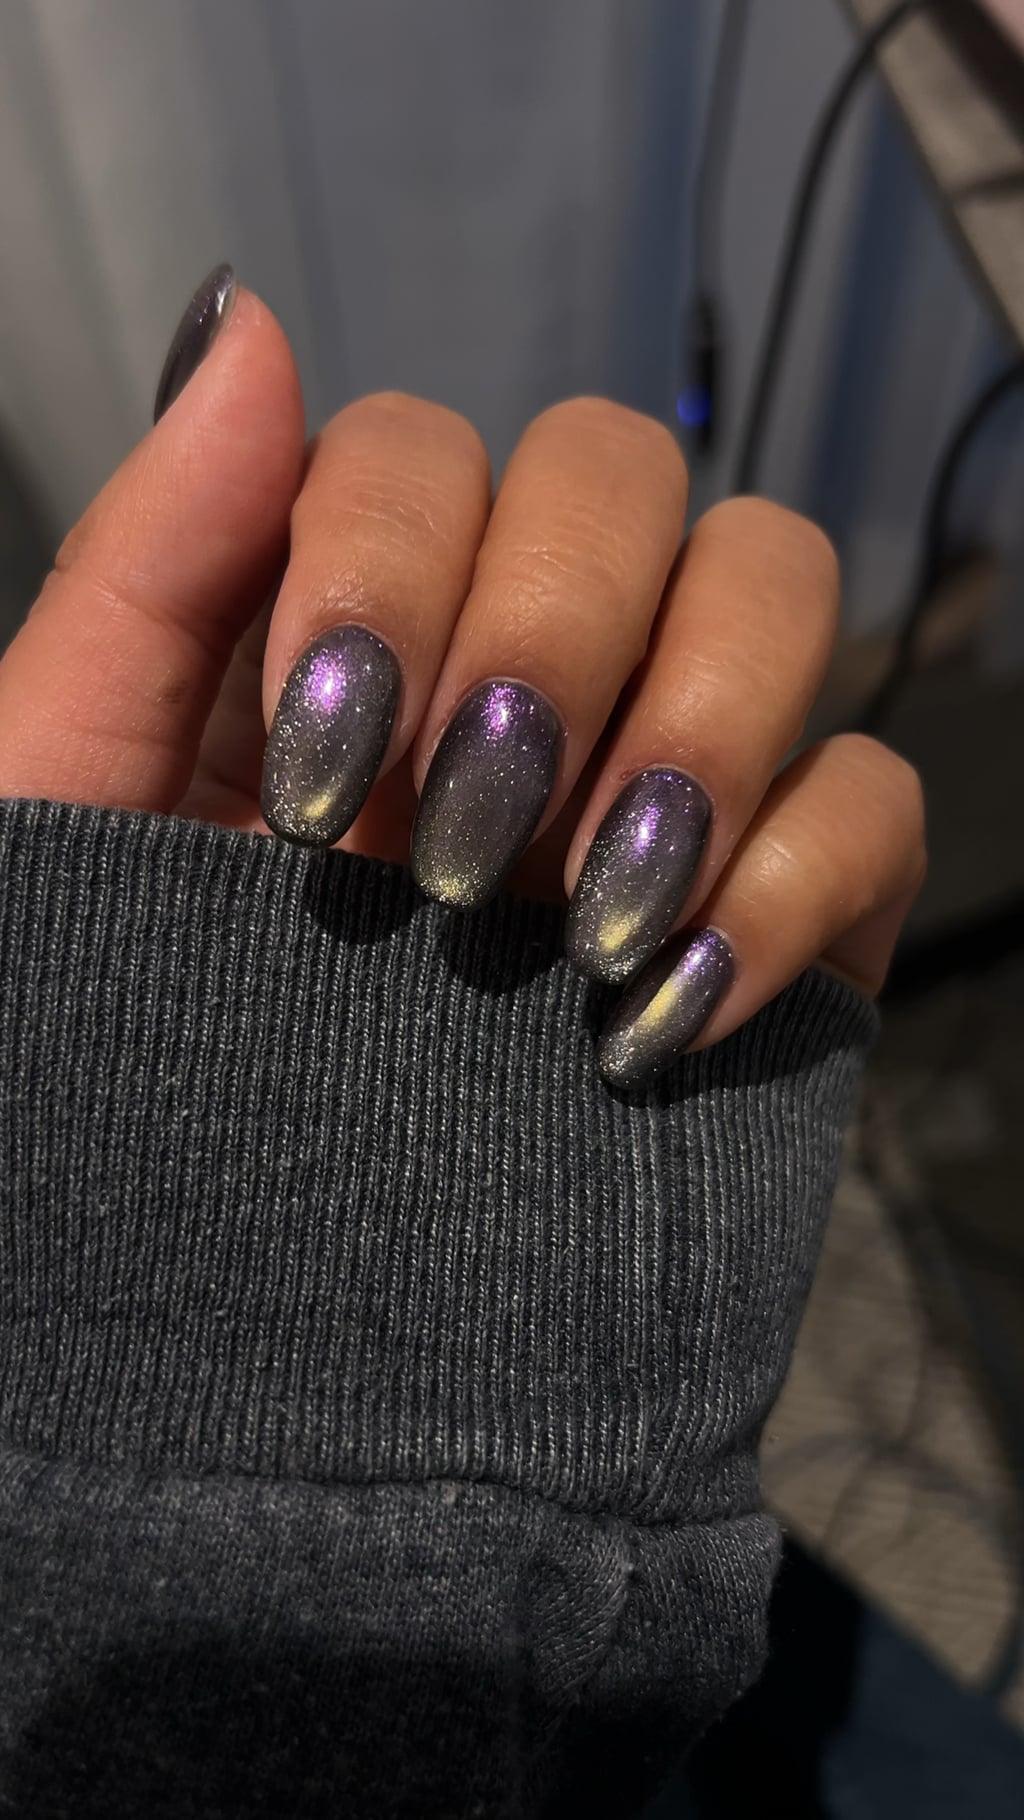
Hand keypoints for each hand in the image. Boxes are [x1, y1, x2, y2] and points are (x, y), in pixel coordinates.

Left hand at [0, 267, 924, 1086]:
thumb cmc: (106, 1047)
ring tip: (586, 917)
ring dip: (695, 723)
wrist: (230, 1317)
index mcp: (346, 621)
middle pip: (624, 471)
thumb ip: (148, 563)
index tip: (326, 770)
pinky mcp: (780, 904)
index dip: (395, 564)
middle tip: (458, 850)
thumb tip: (248, 314)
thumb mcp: (68, 794)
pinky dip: (792, 879)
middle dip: (553, 632)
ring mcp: (658, 775)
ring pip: (774, 583)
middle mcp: (515, 665)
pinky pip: (872, 798)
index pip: (427, 447)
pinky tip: (670, 1006)